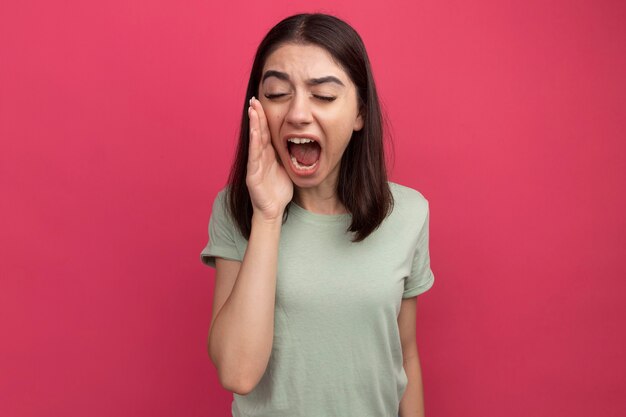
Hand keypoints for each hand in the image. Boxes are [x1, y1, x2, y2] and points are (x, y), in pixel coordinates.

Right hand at [246, 97, 292, 220]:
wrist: (273, 210)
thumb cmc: (279, 190)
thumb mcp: (286, 167)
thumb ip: (289, 154)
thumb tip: (304, 141)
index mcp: (268, 154)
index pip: (266, 131)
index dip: (264, 117)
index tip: (263, 101)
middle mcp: (260, 157)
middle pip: (259, 132)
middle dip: (257, 115)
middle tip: (255, 99)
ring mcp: (255, 165)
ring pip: (255, 140)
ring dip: (254, 124)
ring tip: (253, 109)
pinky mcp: (253, 175)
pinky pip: (254, 156)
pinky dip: (254, 142)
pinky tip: (255, 131)